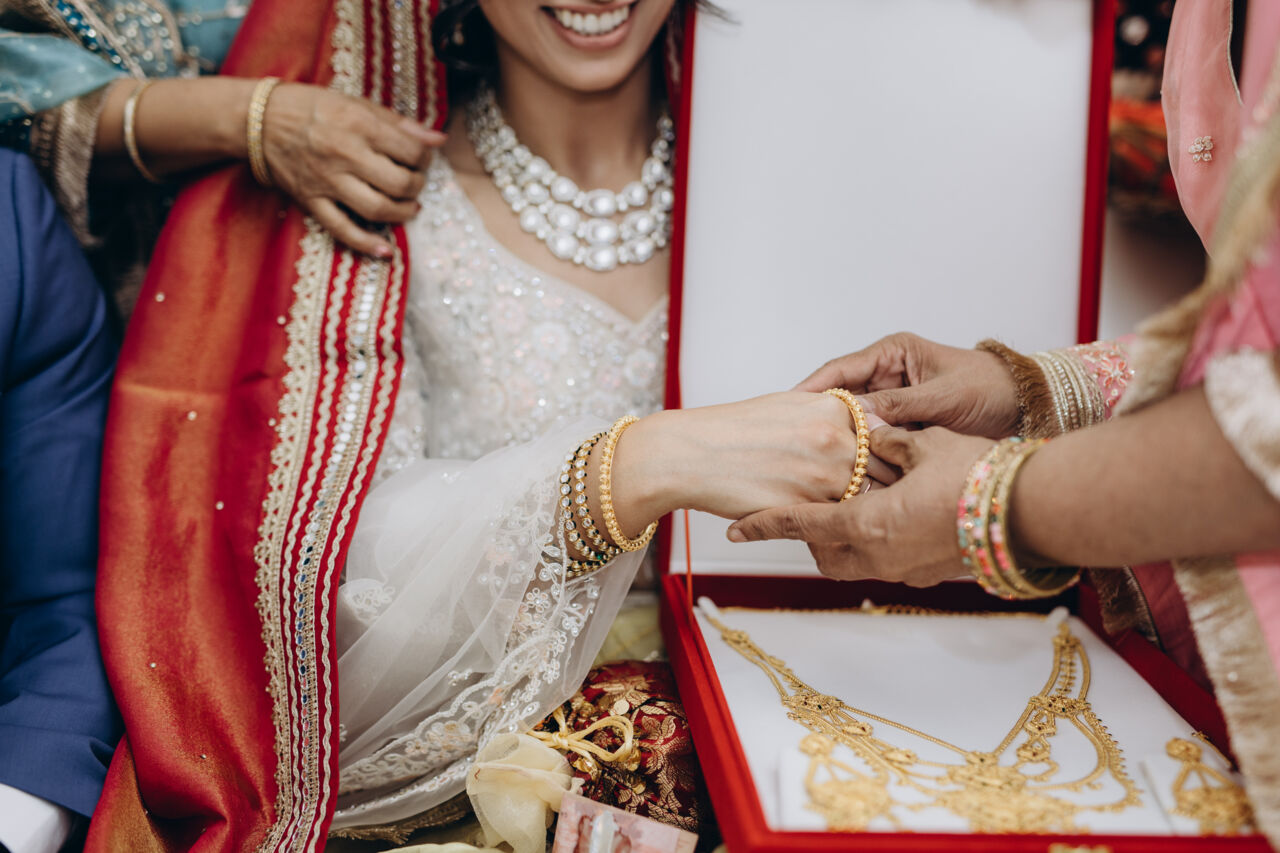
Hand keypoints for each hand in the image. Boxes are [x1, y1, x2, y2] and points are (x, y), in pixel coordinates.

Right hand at [262, 83, 443, 256]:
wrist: (259, 121)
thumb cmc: (312, 108)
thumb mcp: (356, 103)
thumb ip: (399, 122)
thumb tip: (437, 139)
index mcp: (359, 125)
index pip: (410, 150)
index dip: (425, 157)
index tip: (424, 158)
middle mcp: (345, 155)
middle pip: (399, 183)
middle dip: (417, 186)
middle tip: (417, 182)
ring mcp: (327, 181)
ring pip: (377, 208)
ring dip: (403, 213)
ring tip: (410, 207)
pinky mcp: (312, 201)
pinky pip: (342, 229)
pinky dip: (366, 244)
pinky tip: (386, 250)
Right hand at [609, 392, 895, 527]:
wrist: (691, 453)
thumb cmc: (734, 429)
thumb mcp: (790, 404)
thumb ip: (832, 413)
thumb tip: (864, 423)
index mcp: (835, 409)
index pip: (889, 431)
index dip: (899, 451)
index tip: (904, 464)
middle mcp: (836, 439)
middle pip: (890, 468)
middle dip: (897, 485)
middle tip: (905, 499)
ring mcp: (824, 476)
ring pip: (869, 499)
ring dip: (875, 512)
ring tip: (881, 522)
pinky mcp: (806, 508)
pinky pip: (838, 523)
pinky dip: (842, 529)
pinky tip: (838, 531)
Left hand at [727, 424, 993, 586]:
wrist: (1032, 514)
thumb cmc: (979, 476)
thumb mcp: (925, 444)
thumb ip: (888, 439)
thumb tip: (869, 427)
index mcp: (867, 523)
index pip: (800, 524)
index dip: (764, 524)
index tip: (736, 529)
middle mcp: (879, 556)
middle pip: (821, 553)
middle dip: (807, 536)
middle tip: (803, 509)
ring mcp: (905, 571)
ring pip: (852, 564)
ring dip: (840, 544)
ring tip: (846, 512)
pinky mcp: (928, 575)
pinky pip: (885, 565)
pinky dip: (875, 547)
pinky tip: (890, 521)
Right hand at [797, 332, 1019, 437]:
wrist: (1026, 408)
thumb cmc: (990, 389)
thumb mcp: (943, 397)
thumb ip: (899, 406)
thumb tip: (857, 416)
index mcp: (893, 354)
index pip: (841, 370)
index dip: (813, 388)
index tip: (788, 405)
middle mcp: (888, 376)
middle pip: (842, 398)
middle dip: (822, 418)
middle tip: (795, 438)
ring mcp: (894, 403)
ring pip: (856, 422)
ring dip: (842, 439)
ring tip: (813, 458)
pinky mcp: (902, 426)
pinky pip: (874, 439)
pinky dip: (864, 453)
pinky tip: (846, 470)